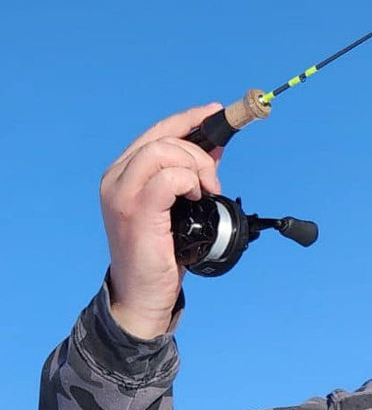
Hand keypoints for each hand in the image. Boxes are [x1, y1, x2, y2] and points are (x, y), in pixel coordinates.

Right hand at [100, 105, 223, 338]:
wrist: (142, 294)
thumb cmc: (161, 253)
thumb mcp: (178, 206)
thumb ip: (190, 176)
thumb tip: (215, 149)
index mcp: (124, 173)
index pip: (157, 132)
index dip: (189, 119)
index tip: (216, 114)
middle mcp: (117, 178)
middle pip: (163, 139)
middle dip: (199, 153)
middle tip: (213, 182)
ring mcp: (123, 194)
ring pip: (164, 152)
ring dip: (196, 167)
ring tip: (205, 193)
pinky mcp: (136, 212)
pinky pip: (168, 178)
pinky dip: (189, 182)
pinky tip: (197, 198)